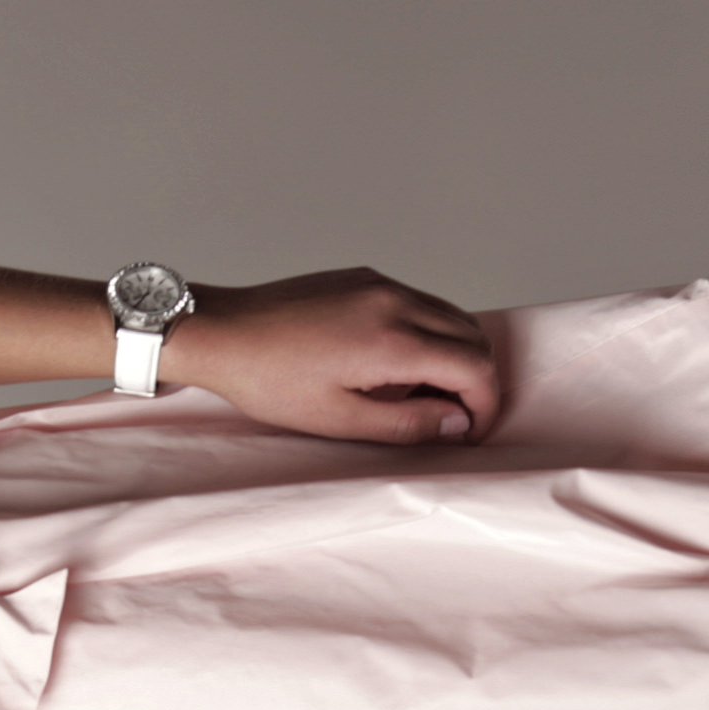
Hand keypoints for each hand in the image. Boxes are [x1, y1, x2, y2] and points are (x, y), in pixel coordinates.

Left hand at [165, 269, 498, 445]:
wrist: (224, 333)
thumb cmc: (270, 380)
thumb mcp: (341, 420)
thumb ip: (408, 423)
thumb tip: (456, 423)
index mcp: (393, 340)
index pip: (475, 366)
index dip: (485, 405)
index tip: (470, 432)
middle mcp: (395, 302)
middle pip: (474, 336)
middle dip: (477, 381)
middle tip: (452, 418)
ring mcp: (381, 284)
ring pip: (452, 316)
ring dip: (455, 356)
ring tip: (423, 395)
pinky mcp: (366, 278)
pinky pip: (421, 303)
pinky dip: (430, 333)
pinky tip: (397, 366)